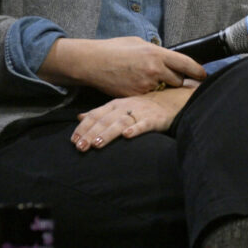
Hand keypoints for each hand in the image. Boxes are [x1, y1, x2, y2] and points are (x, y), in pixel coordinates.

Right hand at [40, 36, 206, 96]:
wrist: (92, 62)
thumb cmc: (115, 49)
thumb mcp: (139, 43)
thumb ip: (156, 52)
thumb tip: (166, 57)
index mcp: (157, 53)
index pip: (186, 64)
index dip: (197, 71)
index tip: (204, 75)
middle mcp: (154, 70)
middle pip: (178, 80)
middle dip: (177, 80)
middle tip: (174, 79)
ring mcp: (145, 85)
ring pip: (163, 90)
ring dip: (162, 88)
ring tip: (151, 82)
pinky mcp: (135, 96)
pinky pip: (149, 97)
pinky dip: (148, 94)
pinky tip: (140, 87)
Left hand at [71, 84, 196, 151]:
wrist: (173, 99)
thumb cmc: (145, 106)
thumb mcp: (121, 106)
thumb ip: (101, 112)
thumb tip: (80, 117)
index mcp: (116, 104)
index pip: (96, 115)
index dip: (84, 127)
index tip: (73, 140)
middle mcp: (126, 107)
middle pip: (106, 120)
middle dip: (91, 134)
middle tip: (80, 147)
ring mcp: (141, 112)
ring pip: (121, 123)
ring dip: (109, 133)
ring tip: (97, 144)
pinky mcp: (155, 119)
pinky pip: (145, 124)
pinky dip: (136, 129)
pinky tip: (128, 136)